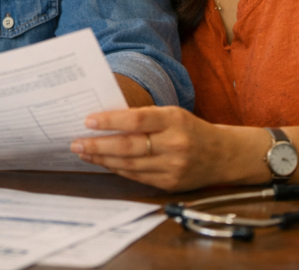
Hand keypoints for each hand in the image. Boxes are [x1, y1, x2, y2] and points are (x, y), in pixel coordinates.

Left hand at [70, 106, 226, 191]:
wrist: (222, 155)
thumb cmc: (191, 129)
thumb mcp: (172, 114)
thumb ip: (145, 116)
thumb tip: (106, 119)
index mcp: (174, 120)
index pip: (138, 119)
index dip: (111, 120)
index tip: (88, 121)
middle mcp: (174, 144)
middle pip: (129, 146)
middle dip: (98, 145)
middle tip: (75, 142)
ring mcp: (172, 167)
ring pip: (129, 164)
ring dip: (102, 159)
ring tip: (84, 152)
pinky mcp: (169, 184)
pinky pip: (136, 176)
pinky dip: (117, 169)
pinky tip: (103, 162)